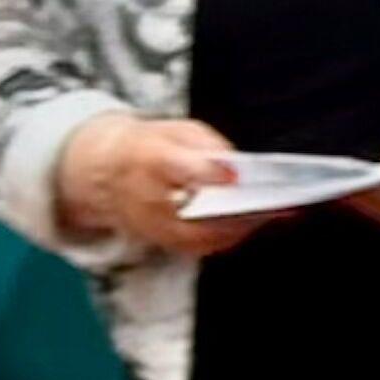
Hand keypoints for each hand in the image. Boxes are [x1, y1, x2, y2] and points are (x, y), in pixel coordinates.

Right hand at [56, 110, 251, 257]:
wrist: (107, 172)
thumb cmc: (152, 148)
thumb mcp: (177, 132)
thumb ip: (205, 145)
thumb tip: (235, 166)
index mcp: (149, 160)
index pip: (178, 169)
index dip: (208, 173)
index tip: (236, 175)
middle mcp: (145, 198)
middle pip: (191, 213)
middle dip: (232, 211)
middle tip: (270, 203)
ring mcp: (149, 226)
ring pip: (197, 237)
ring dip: (236, 229)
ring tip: (271, 214)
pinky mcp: (158, 241)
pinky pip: (196, 247)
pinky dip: (226, 238)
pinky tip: (251, 225)